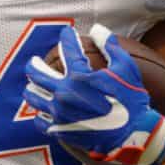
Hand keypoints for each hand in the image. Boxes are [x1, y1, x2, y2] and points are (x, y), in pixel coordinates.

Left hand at [22, 24, 164, 164]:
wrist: (133, 135)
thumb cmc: (132, 101)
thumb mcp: (126, 68)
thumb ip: (110, 46)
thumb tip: (97, 29)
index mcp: (79, 76)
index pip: (67, 49)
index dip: (66, 37)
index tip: (66, 33)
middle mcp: (64, 93)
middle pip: (36, 73)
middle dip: (34, 64)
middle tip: (34, 61)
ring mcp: (59, 113)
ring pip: (32, 96)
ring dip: (32, 87)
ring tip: (33, 85)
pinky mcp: (59, 129)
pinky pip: (39, 120)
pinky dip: (40, 113)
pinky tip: (43, 110)